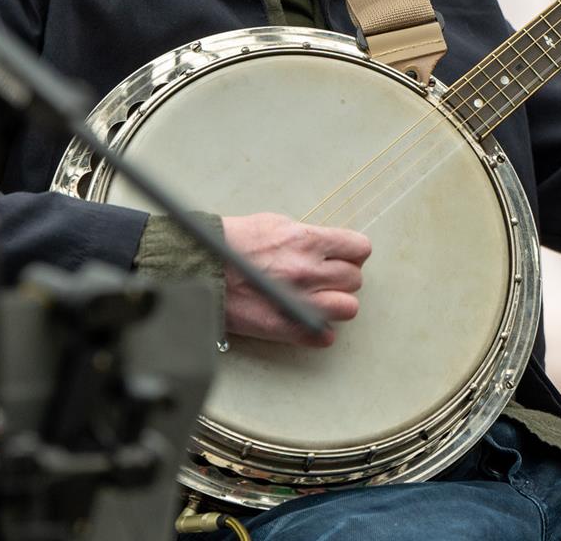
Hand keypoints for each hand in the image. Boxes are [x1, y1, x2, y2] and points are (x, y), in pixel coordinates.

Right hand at [223, 212, 371, 346]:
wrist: (201, 267)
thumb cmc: (233, 243)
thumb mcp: (275, 224)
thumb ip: (307, 237)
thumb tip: (329, 246)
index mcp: (307, 242)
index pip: (359, 249)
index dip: (353, 253)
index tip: (344, 256)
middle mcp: (308, 271)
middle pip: (354, 279)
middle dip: (342, 277)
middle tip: (325, 278)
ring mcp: (298, 301)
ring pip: (348, 308)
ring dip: (336, 304)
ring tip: (319, 300)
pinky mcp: (285, 326)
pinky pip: (324, 336)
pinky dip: (319, 331)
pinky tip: (306, 320)